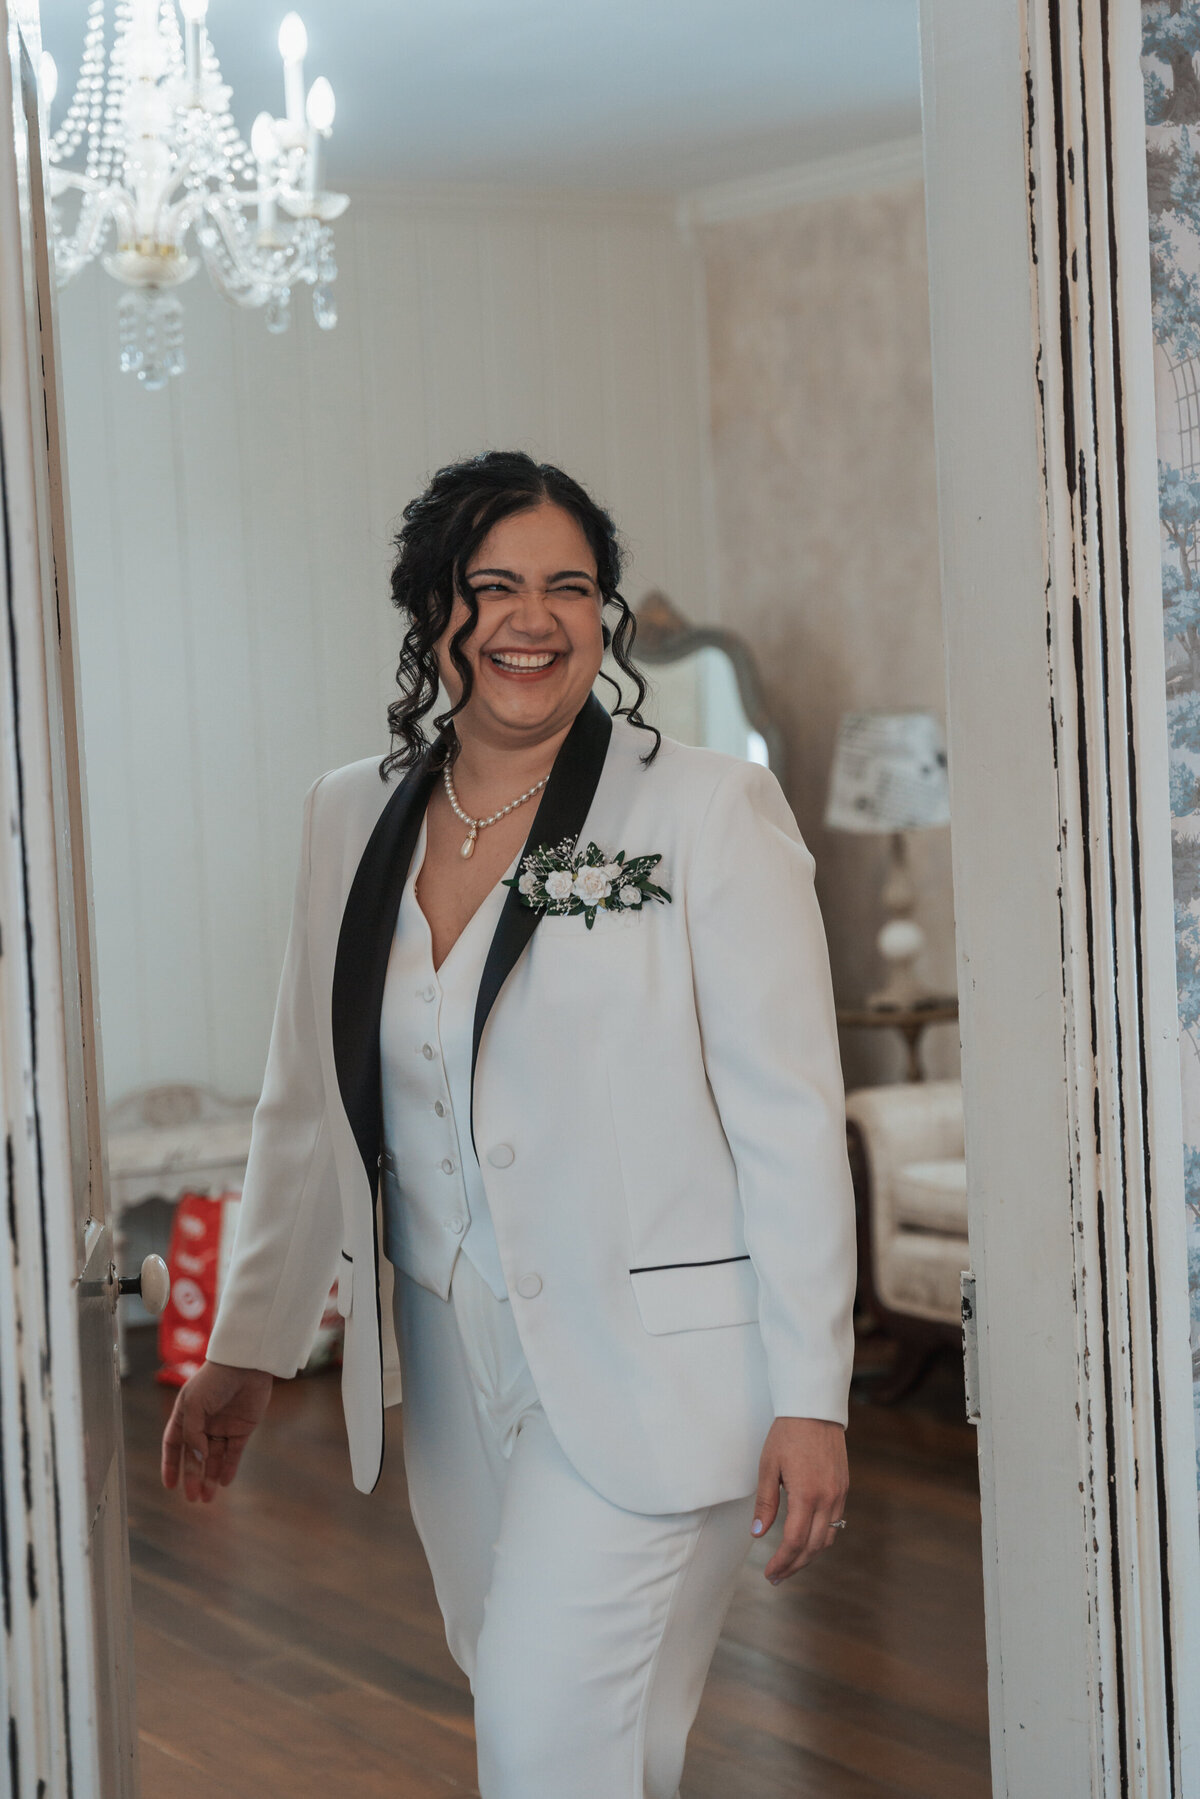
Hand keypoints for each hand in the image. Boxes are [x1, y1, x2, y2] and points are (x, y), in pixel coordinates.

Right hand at [161, 1360, 273, 1502]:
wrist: (246, 1363)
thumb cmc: (215, 1379)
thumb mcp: (194, 1404)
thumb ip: (192, 1433)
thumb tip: (198, 1457)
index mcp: (186, 1414)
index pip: (174, 1444)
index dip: (170, 1464)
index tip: (170, 1485)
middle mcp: (203, 1423)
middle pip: (195, 1456)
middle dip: (193, 1477)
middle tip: (193, 1498)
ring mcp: (223, 1426)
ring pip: (214, 1458)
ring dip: (210, 1477)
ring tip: (208, 1498)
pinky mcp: (242, 1428)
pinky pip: (234, 1453)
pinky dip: (229, 1468)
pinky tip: (224, 1482)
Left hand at [752, 1416, 847, 1583]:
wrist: (815, 1409)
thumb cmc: (787, 1434)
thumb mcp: (768, 1466)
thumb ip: (766, 1502)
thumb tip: (758, 1533)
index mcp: (806, 1495)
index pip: (794, 1541)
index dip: (782, 1562)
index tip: (770, 1574)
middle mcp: (827, 1498)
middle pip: (813, 1547)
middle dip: (794, 1565)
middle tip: (777, 1577)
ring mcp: (839, 1494)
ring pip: (827, 1538)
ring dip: (809, 1555)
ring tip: (790, 1564)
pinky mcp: (843, 1487)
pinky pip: (835, 1522)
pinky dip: (821, 1538)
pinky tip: (807, 1540)